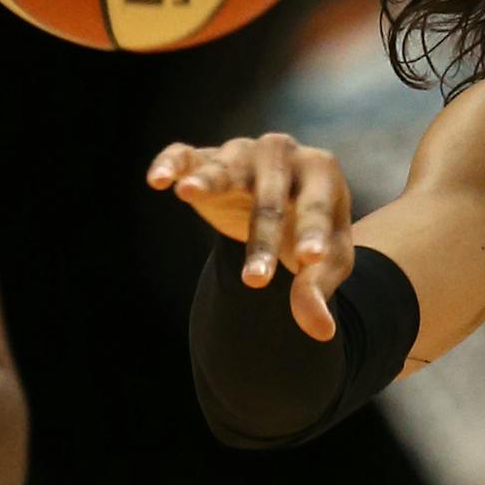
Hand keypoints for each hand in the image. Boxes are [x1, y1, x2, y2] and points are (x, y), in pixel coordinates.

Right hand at [147, 134, 352, 340]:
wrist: (283, 199)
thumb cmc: (310, 228)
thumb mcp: (326, 259)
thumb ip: (318, 289)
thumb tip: (321, 332)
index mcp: (320, 172)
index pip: (315, 207)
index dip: (313, 234)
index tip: (309, 261)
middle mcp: (282, 154)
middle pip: (270, 197)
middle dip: (261, 238)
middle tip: (254, 281)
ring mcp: (241, 152)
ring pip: (227, 168)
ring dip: (209, 180)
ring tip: (187, 192)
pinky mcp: (205, 156)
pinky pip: (184, 155)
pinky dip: (171, 163)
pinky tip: (158, 180)